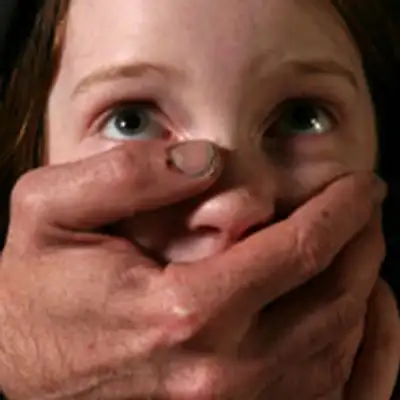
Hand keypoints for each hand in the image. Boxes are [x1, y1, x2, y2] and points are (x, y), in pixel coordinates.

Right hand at [0, 138, 385, 398]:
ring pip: (341, 345)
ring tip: (364, 247)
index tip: (363, 186)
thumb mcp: (50, 213)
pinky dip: (370, 353)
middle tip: (367, 209)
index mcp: (183, 312)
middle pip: (333, 299)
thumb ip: (124, 175)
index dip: (343, 210)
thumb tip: (205, 162)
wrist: (15, 372)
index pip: (300, 249)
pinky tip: (371, 317)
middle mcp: (222, 374)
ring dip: (364, 287)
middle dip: (363, 243)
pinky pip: (339, 398)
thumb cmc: (35, 297)